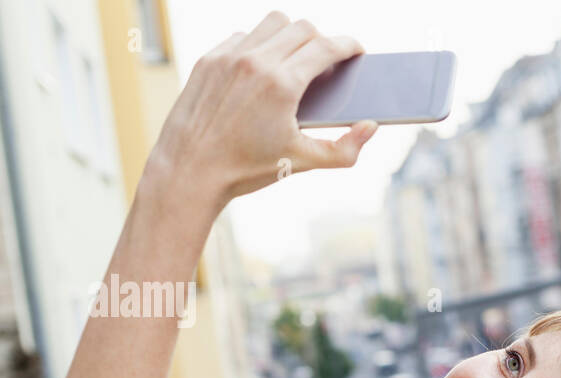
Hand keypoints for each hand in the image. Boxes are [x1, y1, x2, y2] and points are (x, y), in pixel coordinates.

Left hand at [142, 11, 376, 210]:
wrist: (190, 171)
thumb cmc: (246, 169)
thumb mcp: (302, 162)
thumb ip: (345, 150)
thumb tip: (370, 128)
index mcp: (282, 84)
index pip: (326, 47)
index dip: (348, 45)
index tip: (357, 50)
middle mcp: (255, 61)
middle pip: (302, 28)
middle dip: (322, 40)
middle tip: (329, 60)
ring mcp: (229, 56)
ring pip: (272, 23)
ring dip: (291, 35)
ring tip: (297, 58)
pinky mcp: (209, 59)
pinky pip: (243, 36)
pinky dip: (260, 45)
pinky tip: (265, 66)